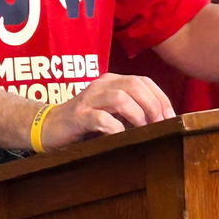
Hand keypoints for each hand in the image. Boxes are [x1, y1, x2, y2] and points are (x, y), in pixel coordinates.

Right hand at [39, 75, 174, 149]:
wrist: (48, 128)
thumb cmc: (85, 123)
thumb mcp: (111, 112)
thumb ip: (132, 111)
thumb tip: (163, 121)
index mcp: (111, 81)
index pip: (144, 81)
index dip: (161, 98)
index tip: (171, 117)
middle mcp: (101, 85)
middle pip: (135, 85)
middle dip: (153, 105)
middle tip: (160, 125)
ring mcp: (88, 100)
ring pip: (120, 98)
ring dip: (137, 115)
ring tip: (143, 130)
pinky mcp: (78, 117)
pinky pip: (100, 118)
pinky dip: (115, 127)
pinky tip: (121, 136)